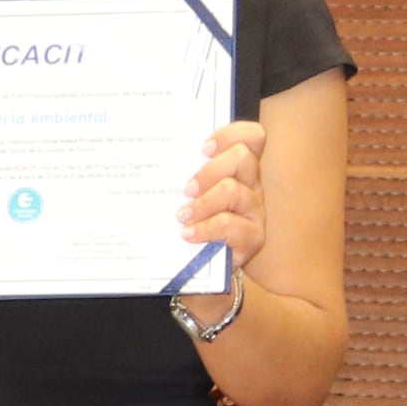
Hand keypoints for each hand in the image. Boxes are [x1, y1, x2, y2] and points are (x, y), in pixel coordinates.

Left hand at [175, 120, 268, 272]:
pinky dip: (205, 228)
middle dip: (210, 170)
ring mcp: (255, 211)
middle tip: (187, 189)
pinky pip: (229, 225)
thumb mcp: (190, 195)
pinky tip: (188, 234)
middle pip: (243, 157)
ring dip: (203, 202)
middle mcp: (252, 185)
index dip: (231, 134)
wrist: (205, 270)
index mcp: (239, 169)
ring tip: (183, 215)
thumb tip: (151, 155)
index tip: (203, 148)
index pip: (252, 137)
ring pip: (233, 191)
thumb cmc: (194, 224)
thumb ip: (183, 175)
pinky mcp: (253, 237)